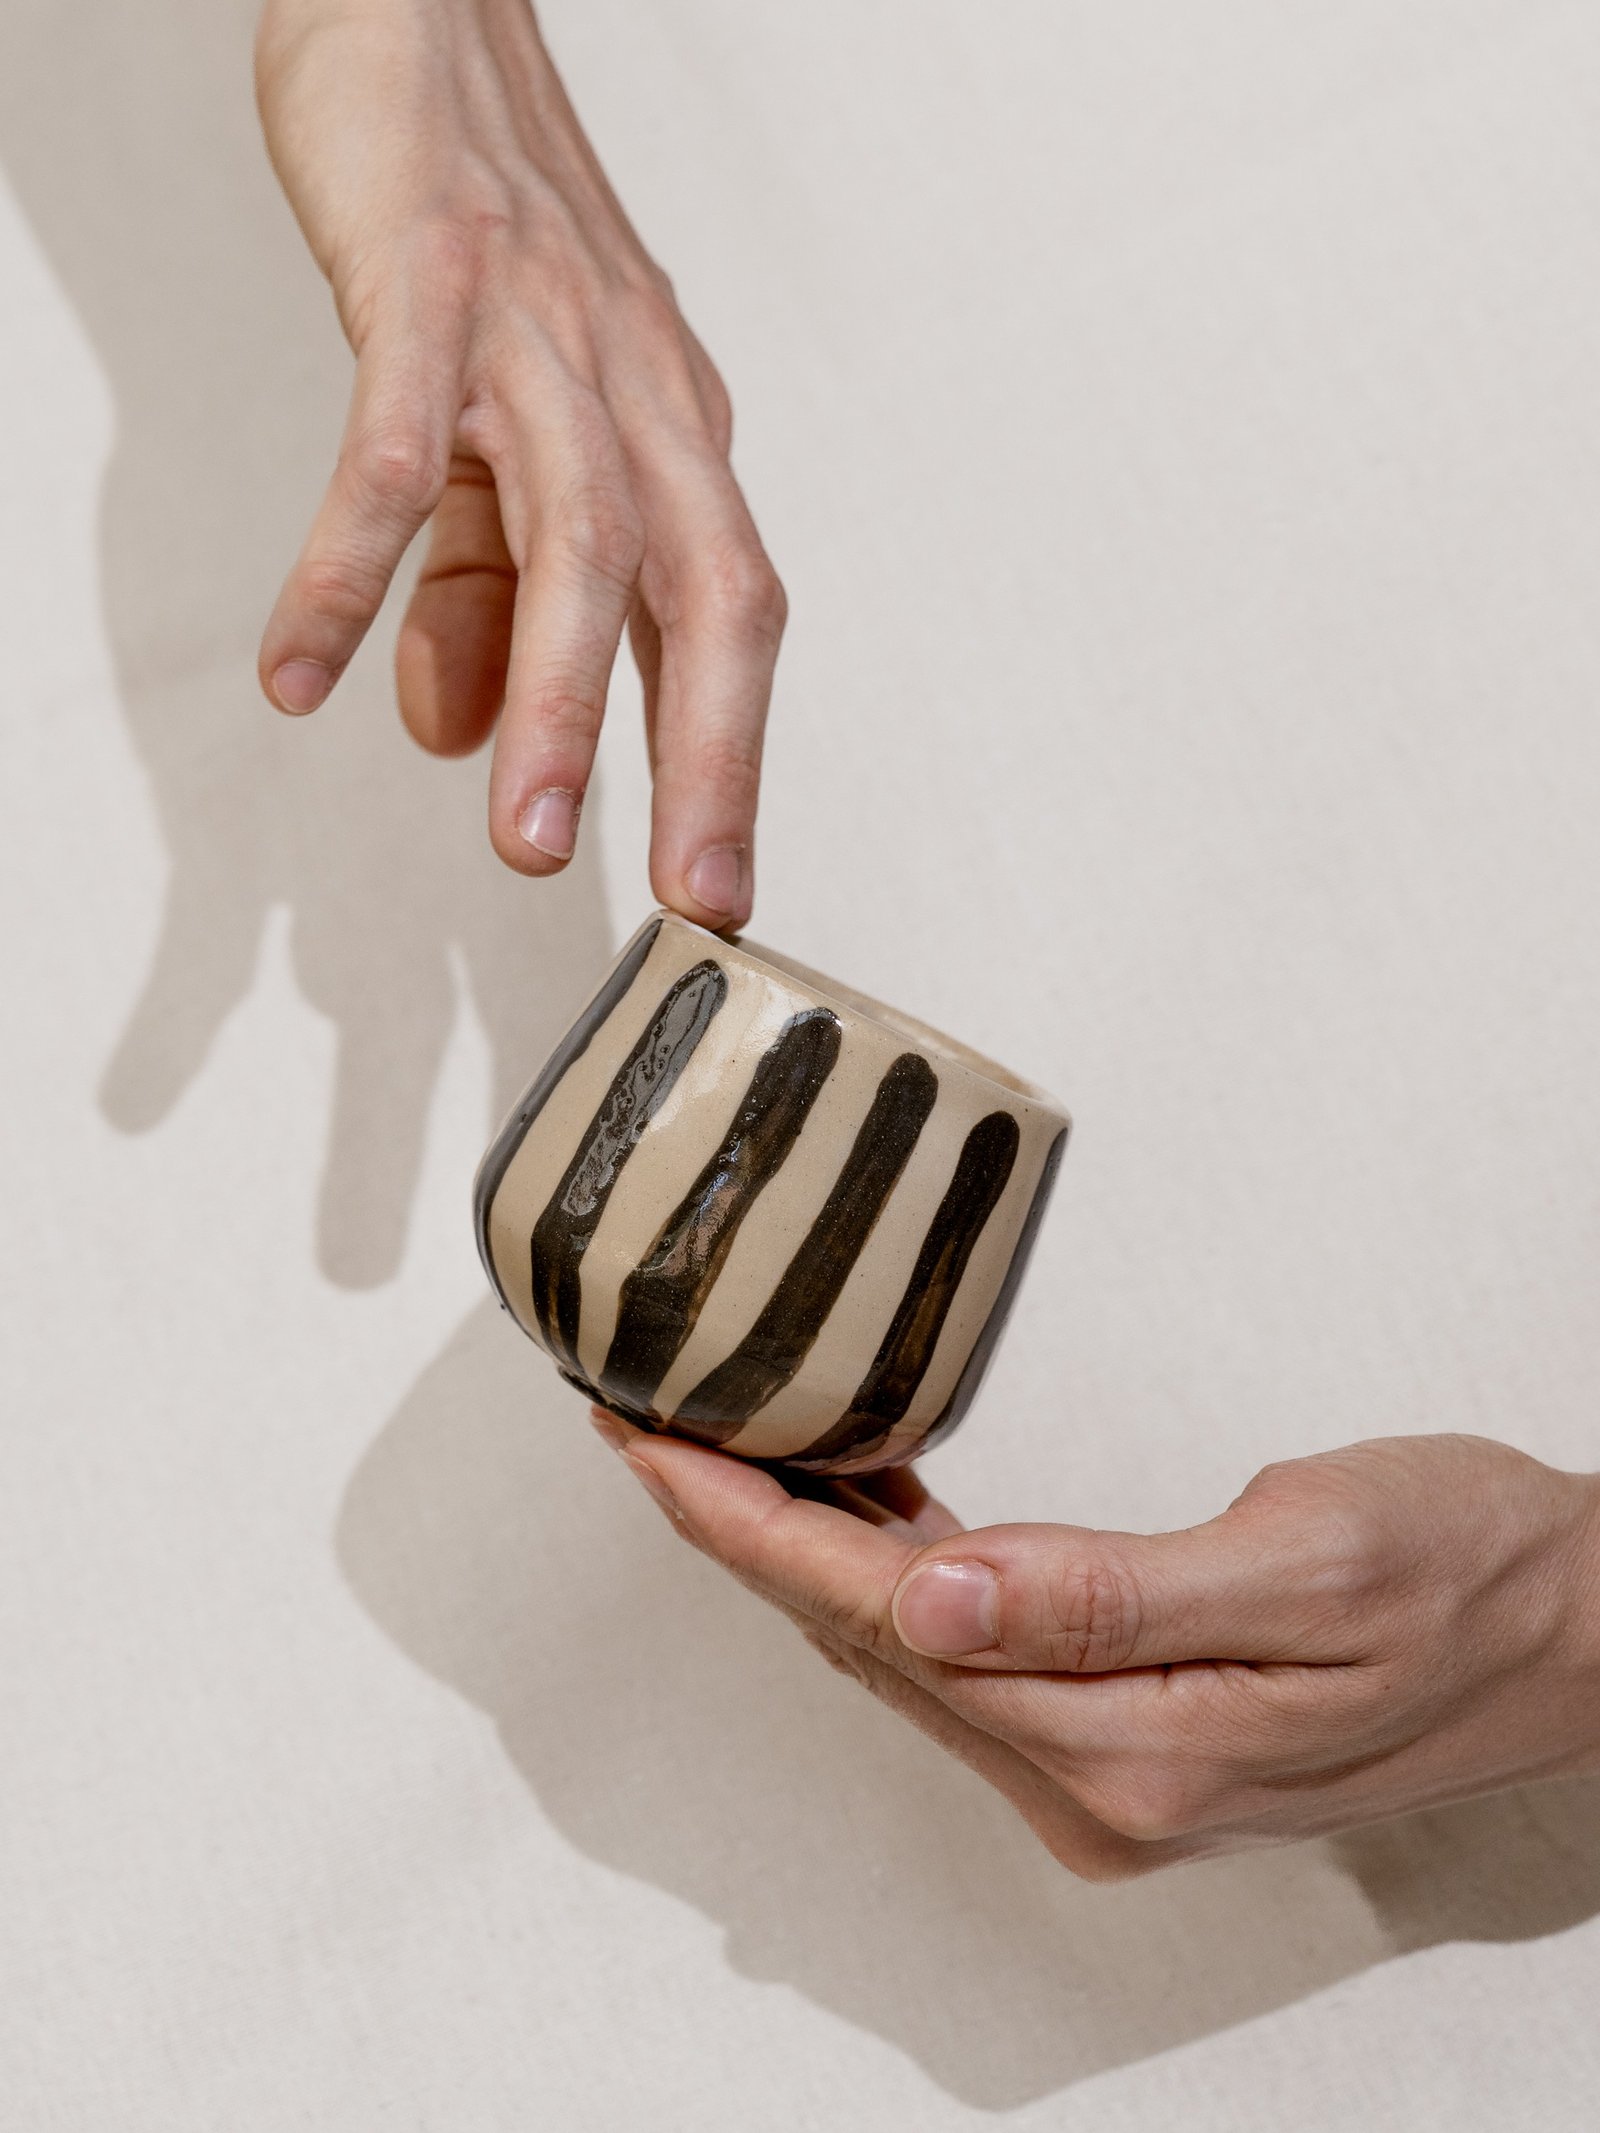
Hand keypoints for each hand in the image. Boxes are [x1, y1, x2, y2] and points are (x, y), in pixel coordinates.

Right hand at [254, 0, 784, 923]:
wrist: (423, 12)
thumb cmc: (484, 232)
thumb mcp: (500, 431)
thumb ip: (486, 590)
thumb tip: (466, 733)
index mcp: (672, 437)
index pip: (726, 620)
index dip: (732, 758)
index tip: (718, 889)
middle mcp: (638, 391)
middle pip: (705, 590)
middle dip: (705, 757)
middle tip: (688, 893)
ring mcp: (541, 331)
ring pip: (581, 531)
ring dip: (559, 695)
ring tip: (526, 833)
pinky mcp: (430, 276)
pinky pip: (398, 441)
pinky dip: (357, 563)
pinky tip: (306, 670)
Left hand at [595, 1418, 1599, 1879]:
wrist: (1581, 1630)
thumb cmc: (1472, 1571)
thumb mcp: (1308, 1557)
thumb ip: (1109, 1593)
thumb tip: (932, 1590)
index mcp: (1128, 1743)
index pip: (881, 1616)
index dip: (747, 1522)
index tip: (645, 1440)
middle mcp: (1094, 1783)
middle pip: (868, 1637)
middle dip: (742, 1527)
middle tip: (644, 1417)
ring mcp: (1106, 1774)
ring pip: (903, 1644)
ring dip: (805, 1544)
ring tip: (719, 1441)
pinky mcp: (1125, 1739)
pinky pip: (965, 1649)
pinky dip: (894, 1565)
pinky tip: (868, 1495)